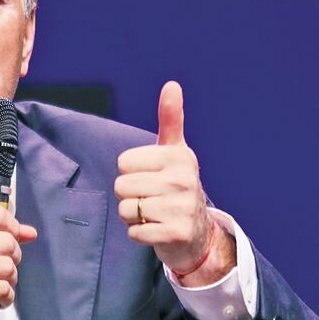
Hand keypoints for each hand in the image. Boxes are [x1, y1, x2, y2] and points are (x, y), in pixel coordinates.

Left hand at [115, 81, 234, 285]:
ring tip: (154, 214)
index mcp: (179, 156)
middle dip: (129, 196)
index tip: (151, 176)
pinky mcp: (176, 233)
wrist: (197, 231)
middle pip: (121, 186)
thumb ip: (170, 119)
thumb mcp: (174, 150)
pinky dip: (139, 234)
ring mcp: (182, 208)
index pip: (123, 163)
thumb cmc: (176, 185)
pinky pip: (133, 232)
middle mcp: (183, 180)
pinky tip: (157, 230)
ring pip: (126, 210)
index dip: (131, 172)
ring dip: (133, 216)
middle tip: (151, 198)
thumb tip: (171, 84)